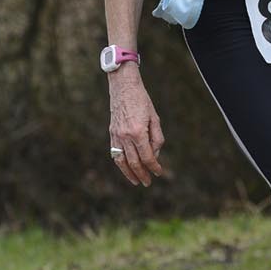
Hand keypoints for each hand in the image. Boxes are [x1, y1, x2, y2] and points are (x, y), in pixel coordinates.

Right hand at [108, 71, 167, 185]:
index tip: (159, 172)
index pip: (147, 156)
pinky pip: (115, 153)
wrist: (123, 86)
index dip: (154, 167)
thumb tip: (155, 154)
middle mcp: (125, 136)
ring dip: (129, 173)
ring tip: (136, 181)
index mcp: (138, 132)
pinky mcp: (111, 133)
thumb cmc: (142, 100)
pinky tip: (126, 168)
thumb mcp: (155, 118)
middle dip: (142, 174)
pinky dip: (120, 163)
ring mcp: (116, 135)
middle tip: (148, 182)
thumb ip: (157, 138)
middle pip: (134, 162)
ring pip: (122, 161)